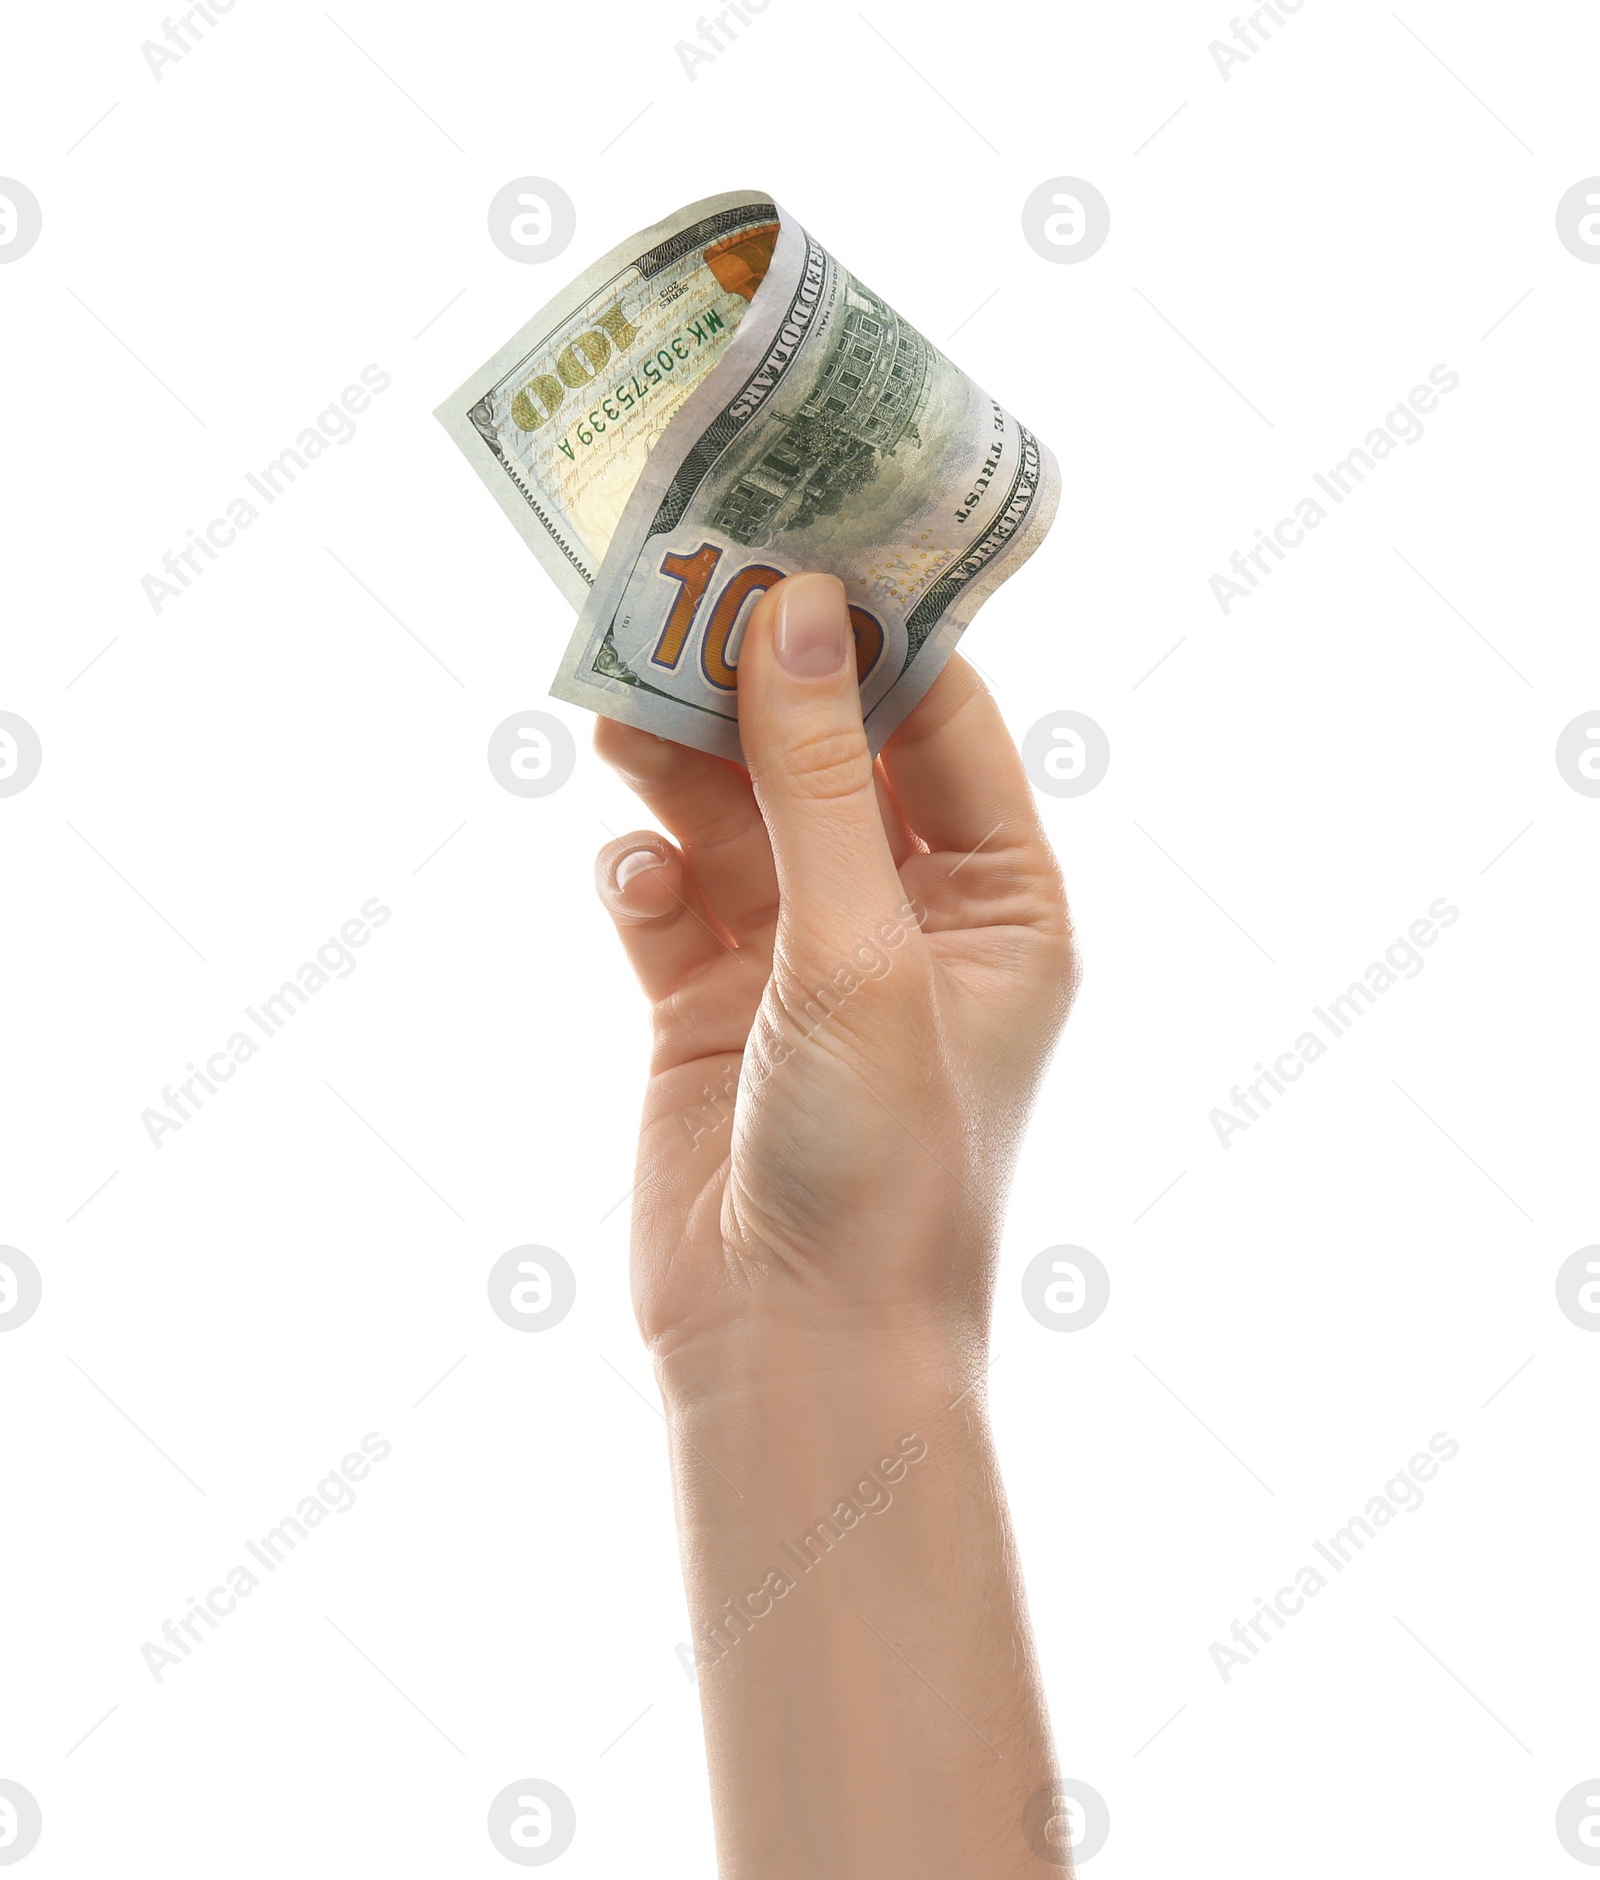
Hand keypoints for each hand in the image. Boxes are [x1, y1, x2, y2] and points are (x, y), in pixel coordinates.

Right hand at [593, 571, 1075, 1394]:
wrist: (795, 1348)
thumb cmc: (882, 1159)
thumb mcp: (862, 949)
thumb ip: (819, 781)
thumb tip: (793, 612)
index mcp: (1002, 902)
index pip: (944, 723)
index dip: (875, 629)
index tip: (798, 531)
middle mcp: (907, 919)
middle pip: (823, 758)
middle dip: (753, 687)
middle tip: (673, 593)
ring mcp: (801, 963)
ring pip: (735, 819)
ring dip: (680, 765)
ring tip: (616, 703)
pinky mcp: (706, 1010)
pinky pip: (670, 901)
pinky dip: (646, 875)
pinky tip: (632, 873)